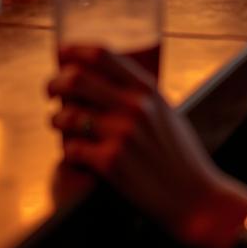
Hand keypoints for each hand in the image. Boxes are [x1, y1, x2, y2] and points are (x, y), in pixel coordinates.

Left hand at [49, 46, 228, 235]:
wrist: (195, 197)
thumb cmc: (180, 155)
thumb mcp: (166, 112)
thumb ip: (139, 95)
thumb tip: (103, 80)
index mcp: (148, 89)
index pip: (102, 55)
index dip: (75, 50)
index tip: (61, 52)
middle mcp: (134, 106)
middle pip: (76, 79)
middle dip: (55, 83)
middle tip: (50, 90)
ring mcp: (121, 134)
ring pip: (68, 115)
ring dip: (57, 119)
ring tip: (59, 123)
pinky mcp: (110, 163)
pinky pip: (71, 149)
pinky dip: (67, 151)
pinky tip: (74, 153)